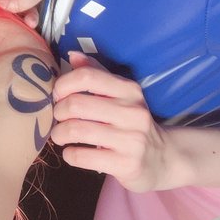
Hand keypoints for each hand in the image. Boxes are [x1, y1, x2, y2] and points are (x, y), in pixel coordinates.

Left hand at [51, 52, 175, 191]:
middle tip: (57, 118)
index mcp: (129, 90)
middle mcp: (132, 112)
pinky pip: (82, 156)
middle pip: (76, 104)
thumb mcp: (120, 95)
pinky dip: (69, 154)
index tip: (57, 95)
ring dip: (59, 134)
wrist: (162, 158)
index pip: (87, 76)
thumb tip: (72, 55)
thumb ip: (96, 74)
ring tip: (59, 136)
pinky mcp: (125, 165)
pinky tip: (71, 152)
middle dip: (58, 111)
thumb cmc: (131, 123)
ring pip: (77, 131)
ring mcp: (131, 140)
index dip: (63, 84)